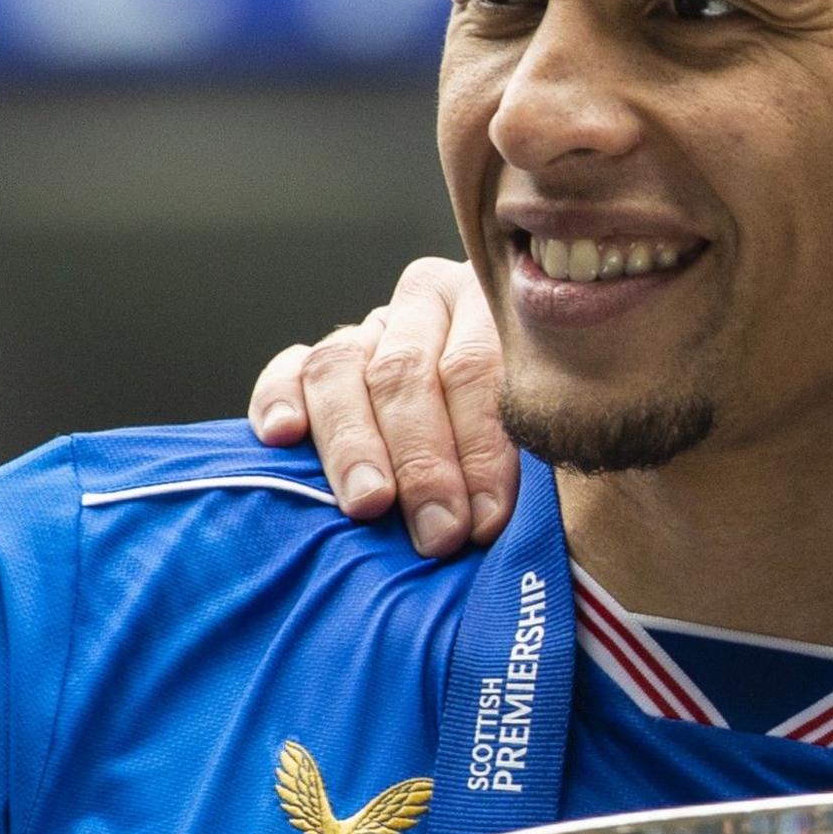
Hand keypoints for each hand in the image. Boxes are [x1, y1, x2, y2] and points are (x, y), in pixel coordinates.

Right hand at [251, 255, 516, 557]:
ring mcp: (372, 325)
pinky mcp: (322, 356)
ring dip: (353, 444)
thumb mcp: (553, 426)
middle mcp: (427, 302)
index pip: (476, 369)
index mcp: (492, 302)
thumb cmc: (542, 429)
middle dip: (421, 461)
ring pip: (341, 368)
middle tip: (437, 530)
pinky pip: (291, 369)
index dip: (480, 449)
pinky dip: (279, 399)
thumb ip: (538, 452)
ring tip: (369, 504)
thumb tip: (513, 515)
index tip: (486, 518)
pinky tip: (282, 436)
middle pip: (405, 373)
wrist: (499, 405)